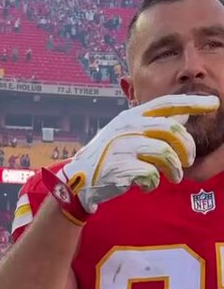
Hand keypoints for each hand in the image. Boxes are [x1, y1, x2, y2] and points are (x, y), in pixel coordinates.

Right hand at [59, 93, 218, 213]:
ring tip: (174, 177)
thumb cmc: (108, 157)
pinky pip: (151, 174)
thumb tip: (183, 115)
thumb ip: (154, 124)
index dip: (192, 102)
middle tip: (187, 161)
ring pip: (165, 153)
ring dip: (175, 169)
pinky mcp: (121, 168)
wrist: (79, 180)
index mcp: (131, 117)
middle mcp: (128, 127)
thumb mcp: (128, 133)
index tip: (214, 103)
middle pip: (172, 130)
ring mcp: (123, 147)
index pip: (167, 103)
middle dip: (187, 147)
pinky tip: (148, 186)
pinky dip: (154, 183)